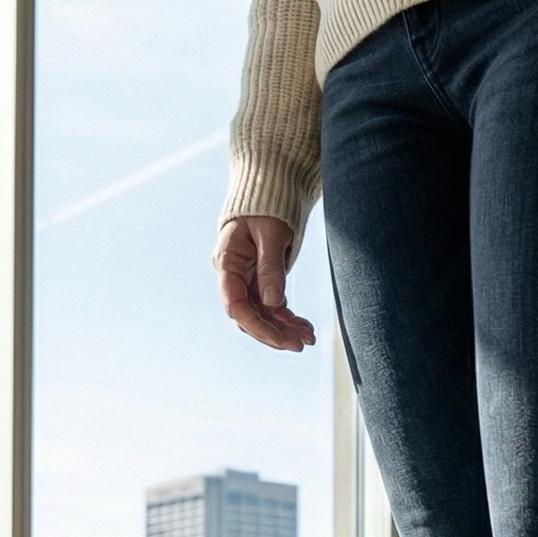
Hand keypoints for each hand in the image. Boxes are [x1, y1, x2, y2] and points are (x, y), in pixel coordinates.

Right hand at [215, 215, 316, 350]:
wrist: (270, 192)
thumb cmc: (267, 206)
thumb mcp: (270, 233)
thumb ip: (270, 267)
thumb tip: (273, 303)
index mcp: (227, 263)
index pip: (236, 306)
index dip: (258, 327)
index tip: (282, 340)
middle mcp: (233, 276)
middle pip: (249, 317)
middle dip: (275, 333)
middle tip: (302, 344)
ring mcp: (247, 281)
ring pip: (263, 316)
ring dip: (285, 329)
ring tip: (310, 338)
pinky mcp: (261, 282)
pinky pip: (273, 307)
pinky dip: (289, 319)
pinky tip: (306, 327)